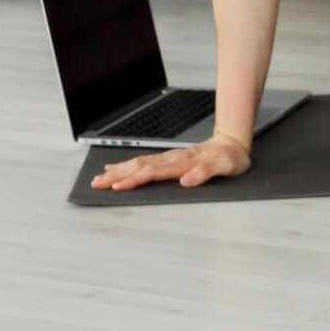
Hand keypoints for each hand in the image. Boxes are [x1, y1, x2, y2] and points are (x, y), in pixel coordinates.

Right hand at [88, 133, 251, 191]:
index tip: (117, 186)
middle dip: (117, 175)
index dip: (134, 180)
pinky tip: (116, 167)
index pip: (152, 172)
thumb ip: (206, 173)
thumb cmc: (230, 158)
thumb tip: (187, 180)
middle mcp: (172, 159)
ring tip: (100, 177)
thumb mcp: (225, 167)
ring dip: (118, 170)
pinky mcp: (168, 159)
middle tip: (96, 183)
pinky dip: (127, 165)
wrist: (232, 143)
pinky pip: (143, 162)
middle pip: (139, 166)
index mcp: (182, 163)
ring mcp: (169, 158)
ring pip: (138, 163)